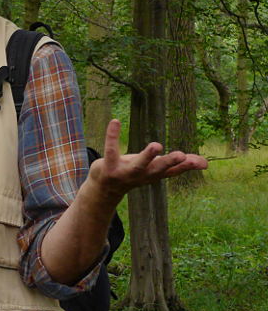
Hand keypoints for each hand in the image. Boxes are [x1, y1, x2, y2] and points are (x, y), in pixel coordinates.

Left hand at [87, 120, 207, 202]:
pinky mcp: (109, 167)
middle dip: (169, 162)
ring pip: (137, 165)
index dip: (187, 167)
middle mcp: (142, 176)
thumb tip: (206, 163)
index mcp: (155, 174)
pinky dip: (112, 136)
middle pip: (158, 170)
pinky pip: (111, 150)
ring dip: (147, 156)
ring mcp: (125, 173)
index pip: (174, 171)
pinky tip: (115, 121)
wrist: (105, 189)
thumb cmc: (136, 173)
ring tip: (157, 145)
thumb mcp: (157, 169)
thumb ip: (178, 165)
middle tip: (182, 155)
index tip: (202, 163)